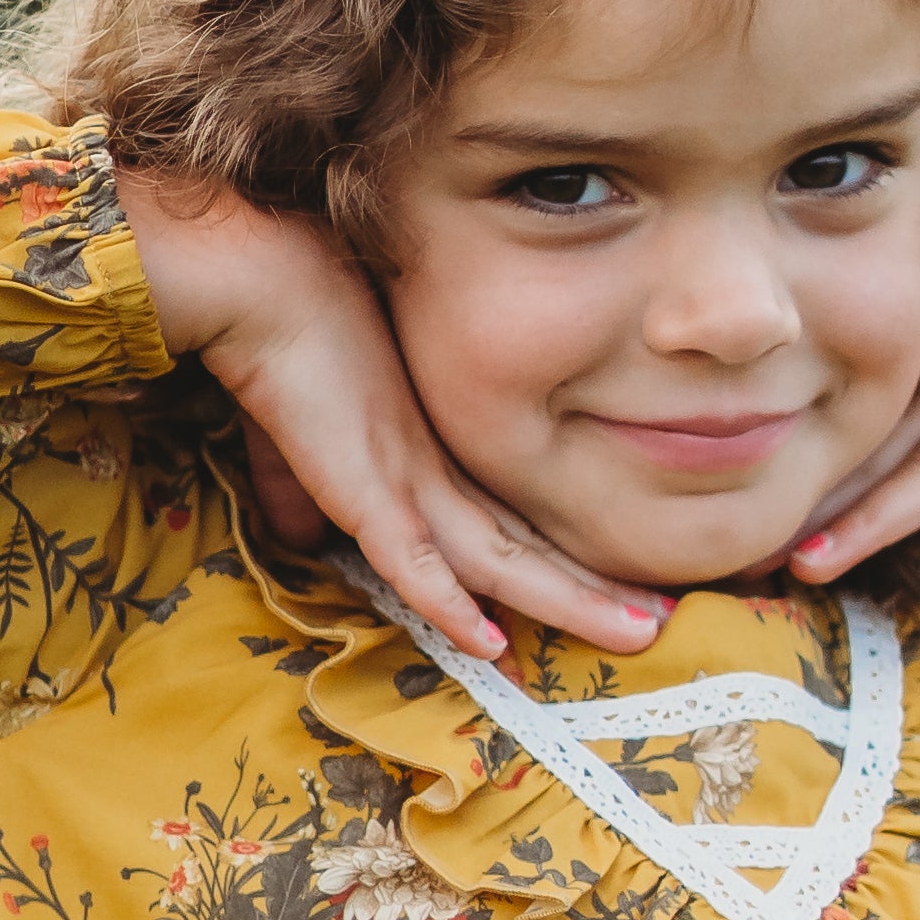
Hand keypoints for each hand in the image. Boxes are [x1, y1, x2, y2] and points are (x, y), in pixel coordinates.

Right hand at [115, 178, 664, 662]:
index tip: (609, 596)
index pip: (505, 524)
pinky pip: (417, 560)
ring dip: (568, 601)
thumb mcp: (302, 428)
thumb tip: (299, 534)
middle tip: (658, 621)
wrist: (261, 277)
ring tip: (639, 633)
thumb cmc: (287, 334)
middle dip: (592, 589)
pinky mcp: (369, 484)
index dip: (555, 566)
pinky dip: (450, 604)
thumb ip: (303, 484)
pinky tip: (492, 642)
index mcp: (429, 454)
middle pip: (528, 544)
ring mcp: (408, 475)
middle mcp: (434, 468)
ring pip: (504, 560)